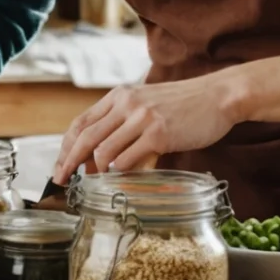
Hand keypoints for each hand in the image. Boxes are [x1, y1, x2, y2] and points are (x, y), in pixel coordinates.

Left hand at [51, 73, 243, 182]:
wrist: (218, 96)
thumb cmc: (185, 105)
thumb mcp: (147, 105)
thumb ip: (124, 124)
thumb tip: (102, 158)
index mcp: (120, 96)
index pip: (81, 123)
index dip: (66, 147)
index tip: (60, 166)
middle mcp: (126, 104)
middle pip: (85, 137)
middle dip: (69, 162)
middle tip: (62, 181)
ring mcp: (142, 119)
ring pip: (103, 151)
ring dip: (97, 171)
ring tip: (99, 183)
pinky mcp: (159, 134)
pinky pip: (128, 159)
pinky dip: (121, 173)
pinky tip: (123, 179)